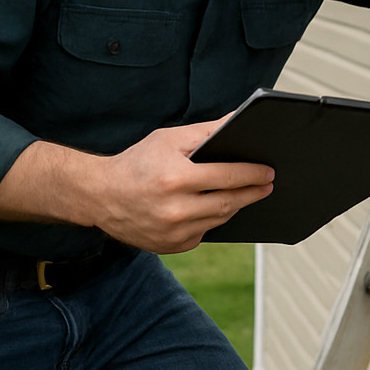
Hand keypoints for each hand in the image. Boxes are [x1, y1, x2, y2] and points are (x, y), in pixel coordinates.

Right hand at [0, 120, 273, 253]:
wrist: (99, 196)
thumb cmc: (137, 162)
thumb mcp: (168, 138)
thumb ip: (205, 131)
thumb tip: (238, 122)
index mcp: (175, 178)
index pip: (227, 176)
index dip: (252, 174)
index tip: (269, 171)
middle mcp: (175, 209)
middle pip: (228, 202)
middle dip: (251, 192)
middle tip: (268, 184)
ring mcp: (173, 232)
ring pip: (219, 220)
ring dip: (235, 206)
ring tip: (248, 193)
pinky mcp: (172, 247)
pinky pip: (204, 233)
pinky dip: (212, 220)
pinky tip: (218, 207)